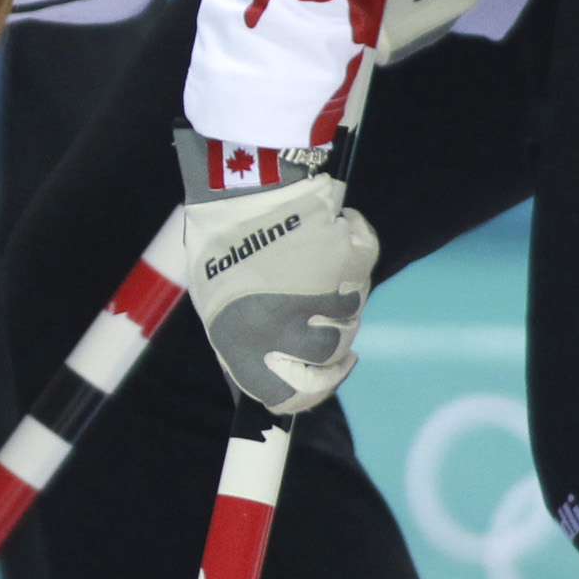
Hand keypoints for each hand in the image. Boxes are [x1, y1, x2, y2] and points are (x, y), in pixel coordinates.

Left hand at [179, 130, 378, 413]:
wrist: (243, 180)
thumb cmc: (223, 239)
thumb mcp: (216, 302)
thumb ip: (243, 345)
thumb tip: (269, 379)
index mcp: (245, 346)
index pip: (289, 397)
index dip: (310, 391)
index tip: (325, 376)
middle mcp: (287, 331)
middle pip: (329, 356)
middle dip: (333, 338)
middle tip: (329, 317)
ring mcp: (322, 298)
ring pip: (351, 314)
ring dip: (339, 292)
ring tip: (312, 258)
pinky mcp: (350, 262)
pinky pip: (363, 266)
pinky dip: (352, 246)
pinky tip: (328, 229)